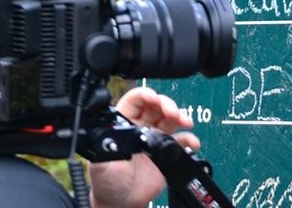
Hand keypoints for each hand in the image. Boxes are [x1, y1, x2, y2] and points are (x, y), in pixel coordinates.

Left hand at [89, 87, 200, 207]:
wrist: (123, 201)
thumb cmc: (107, 182)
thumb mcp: (100, 163)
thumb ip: (106, 146)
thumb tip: (112, 132)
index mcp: (124, 125)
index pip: (134, 101)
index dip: (144, 95)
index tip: (153, 98)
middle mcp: (142, 128)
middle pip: (157, 106)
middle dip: (166, 104)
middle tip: (171, 111)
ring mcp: (156, 139)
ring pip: (171, 119)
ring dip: (180, 116)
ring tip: (185, 122)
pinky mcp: (168, 152)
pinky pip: (183, 141)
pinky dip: (190, 139)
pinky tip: (191, 142)